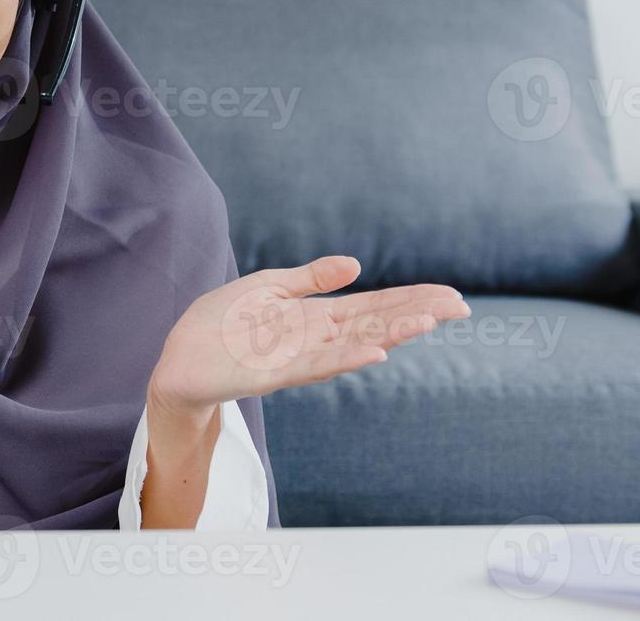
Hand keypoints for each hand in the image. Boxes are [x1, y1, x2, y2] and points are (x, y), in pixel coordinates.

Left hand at [147, 255, 468, 420]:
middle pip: (374, 325)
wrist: (179, 360)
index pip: (372, 307)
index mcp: (315, 318)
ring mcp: (297, 359)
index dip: (409, 299)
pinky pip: (315, 366)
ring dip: (390, 336)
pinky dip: (346, 360)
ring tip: (426, 322)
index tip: (450, 295)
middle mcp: (315, 340)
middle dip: (415, 315)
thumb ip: (311, 279)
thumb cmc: (220, 326)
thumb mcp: (267, 288)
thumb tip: (356, 265)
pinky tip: (374, 354)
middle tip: (460, 307)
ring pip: (353, 346)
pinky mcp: (272, 374)